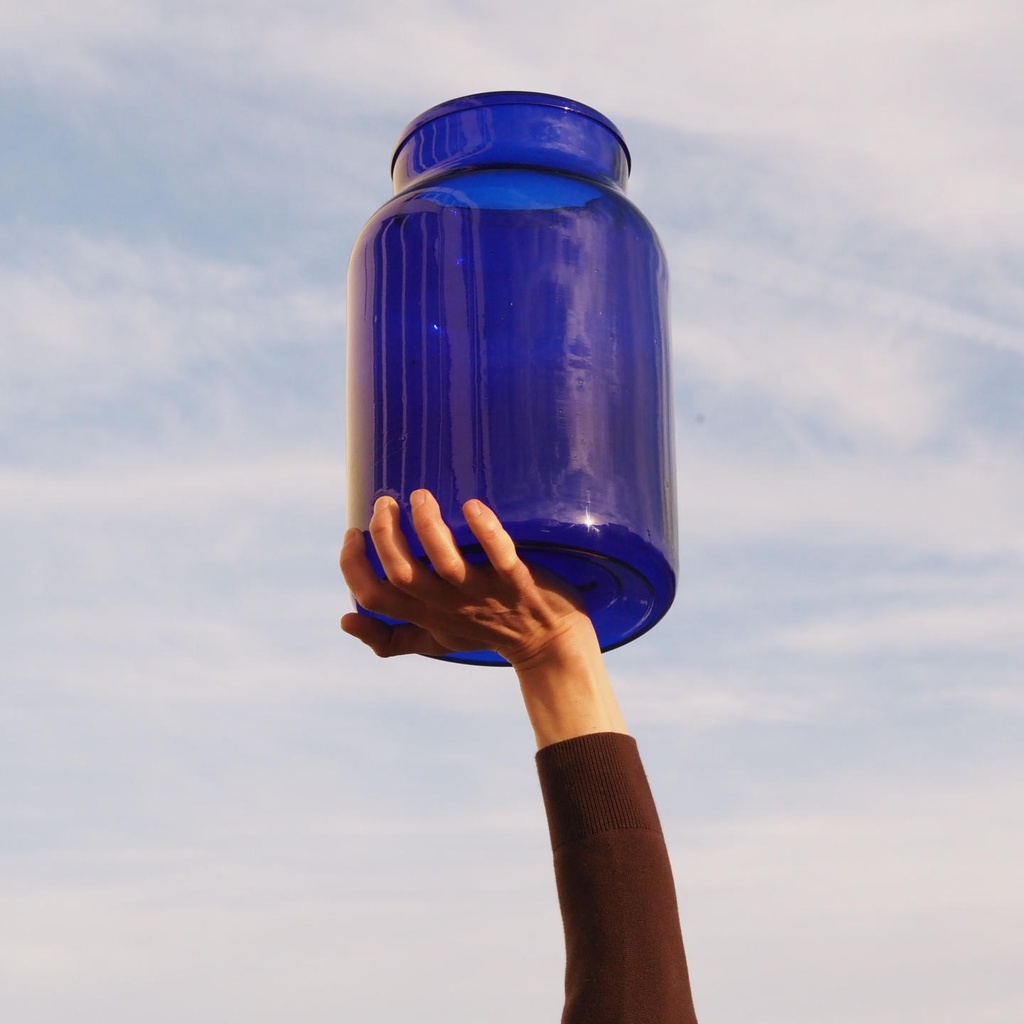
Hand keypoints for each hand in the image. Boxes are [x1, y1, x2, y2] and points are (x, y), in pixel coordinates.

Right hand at [340, 489, 590, 668]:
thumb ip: (390, 634)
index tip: (353, 532)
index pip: (374, 597)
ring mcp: (484, 594)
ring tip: (421, 497)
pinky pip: (501, 556)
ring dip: (428, 528)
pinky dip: (486, 531)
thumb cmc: (485, 631)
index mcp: (425, 615)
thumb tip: (344, 619)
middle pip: (402, 576)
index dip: (354, 566)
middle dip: (386, 536)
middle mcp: (449, 606)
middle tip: (385, 503)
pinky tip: (471, 506)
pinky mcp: (518, 582)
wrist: (548, 642)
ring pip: (447, 565)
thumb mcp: (434, 638)